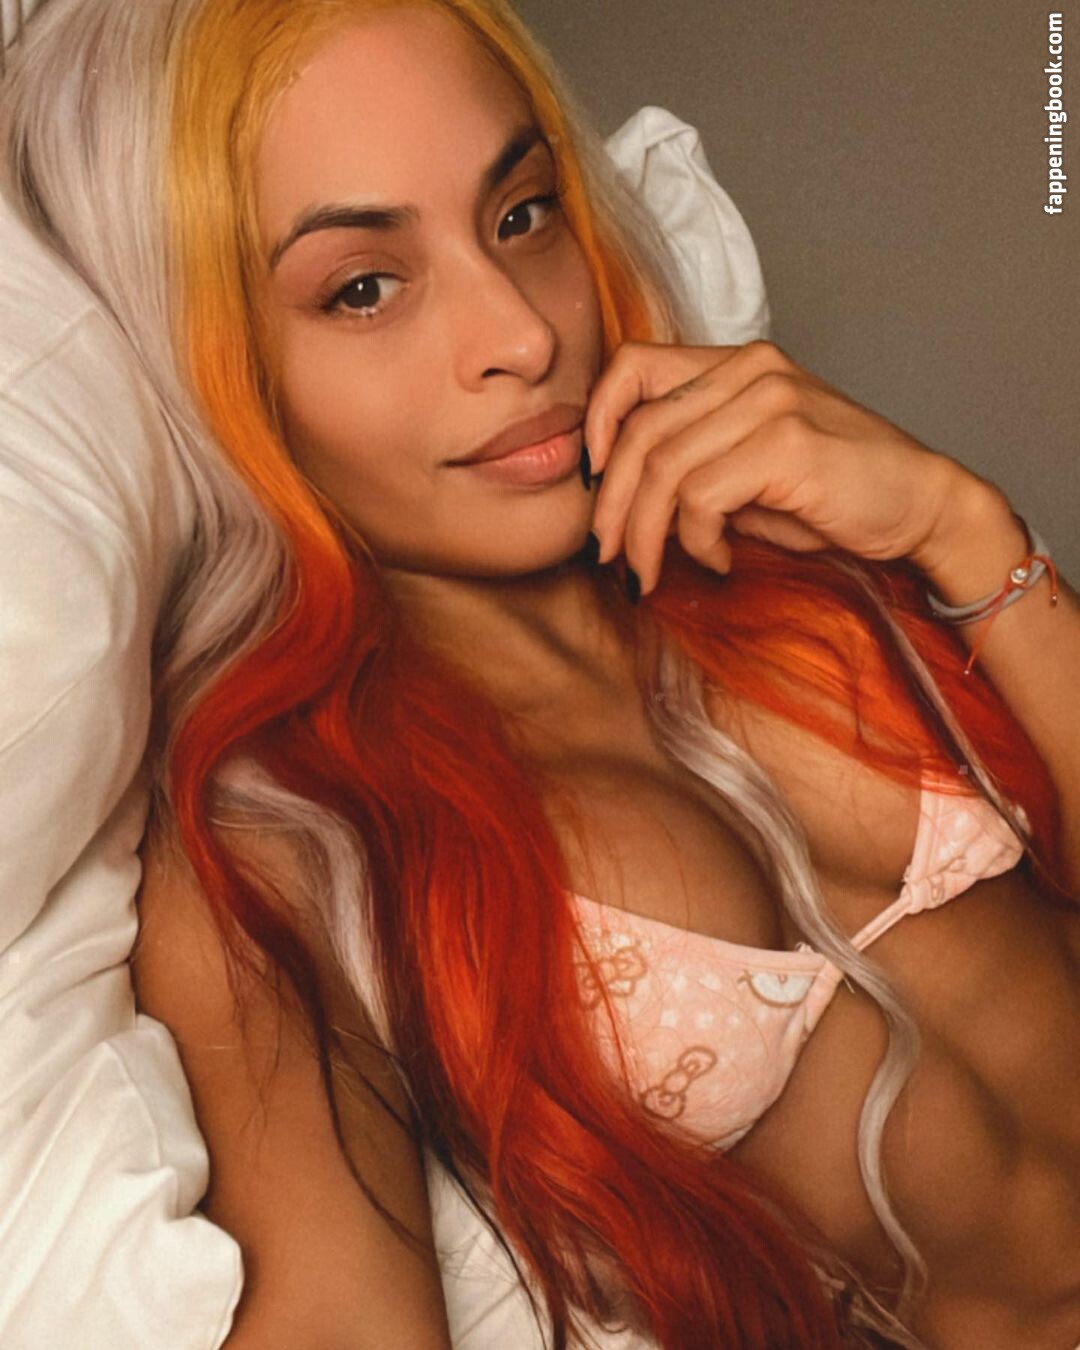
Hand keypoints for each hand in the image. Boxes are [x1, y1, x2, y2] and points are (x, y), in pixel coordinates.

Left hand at [582, 339, 974, 594]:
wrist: (922, 506)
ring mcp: (770, 402)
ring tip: (651, 572)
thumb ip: (692, 464)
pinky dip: (696, 541)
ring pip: (662, 470)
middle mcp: (750, 371)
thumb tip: (621, 500)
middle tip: (609, 556)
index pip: (634, 366)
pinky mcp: (787, 444)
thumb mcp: (749, 470)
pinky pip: (700, 497)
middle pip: (639, 432)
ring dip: (646, 535)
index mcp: (737, 364)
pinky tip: (717, 561)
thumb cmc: (834, 494)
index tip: (591, 479)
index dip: (597, 421)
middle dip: (610, 505)